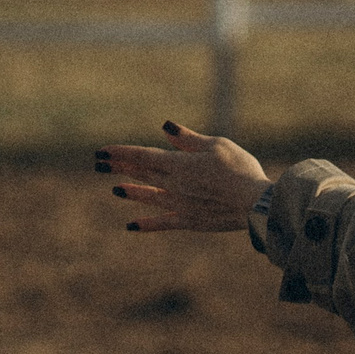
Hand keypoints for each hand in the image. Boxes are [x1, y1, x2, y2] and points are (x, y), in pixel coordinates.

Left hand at [94, 121, 269, 232]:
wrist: (256, 204)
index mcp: (178, 163)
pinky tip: (132, 225)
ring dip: (132, 192)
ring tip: (115, 190)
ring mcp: (180, 204)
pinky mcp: (190, 220)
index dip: (120, 153)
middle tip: (98, 164)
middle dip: (119, 168)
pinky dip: (147, 224)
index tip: (101, 151)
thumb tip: (165, 127)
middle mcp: (174, 185)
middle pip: (142, 174)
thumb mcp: (216, 145)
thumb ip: (188, 139)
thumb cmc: (240, 169)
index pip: (142, 156)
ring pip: (149, 196)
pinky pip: (163, 222)